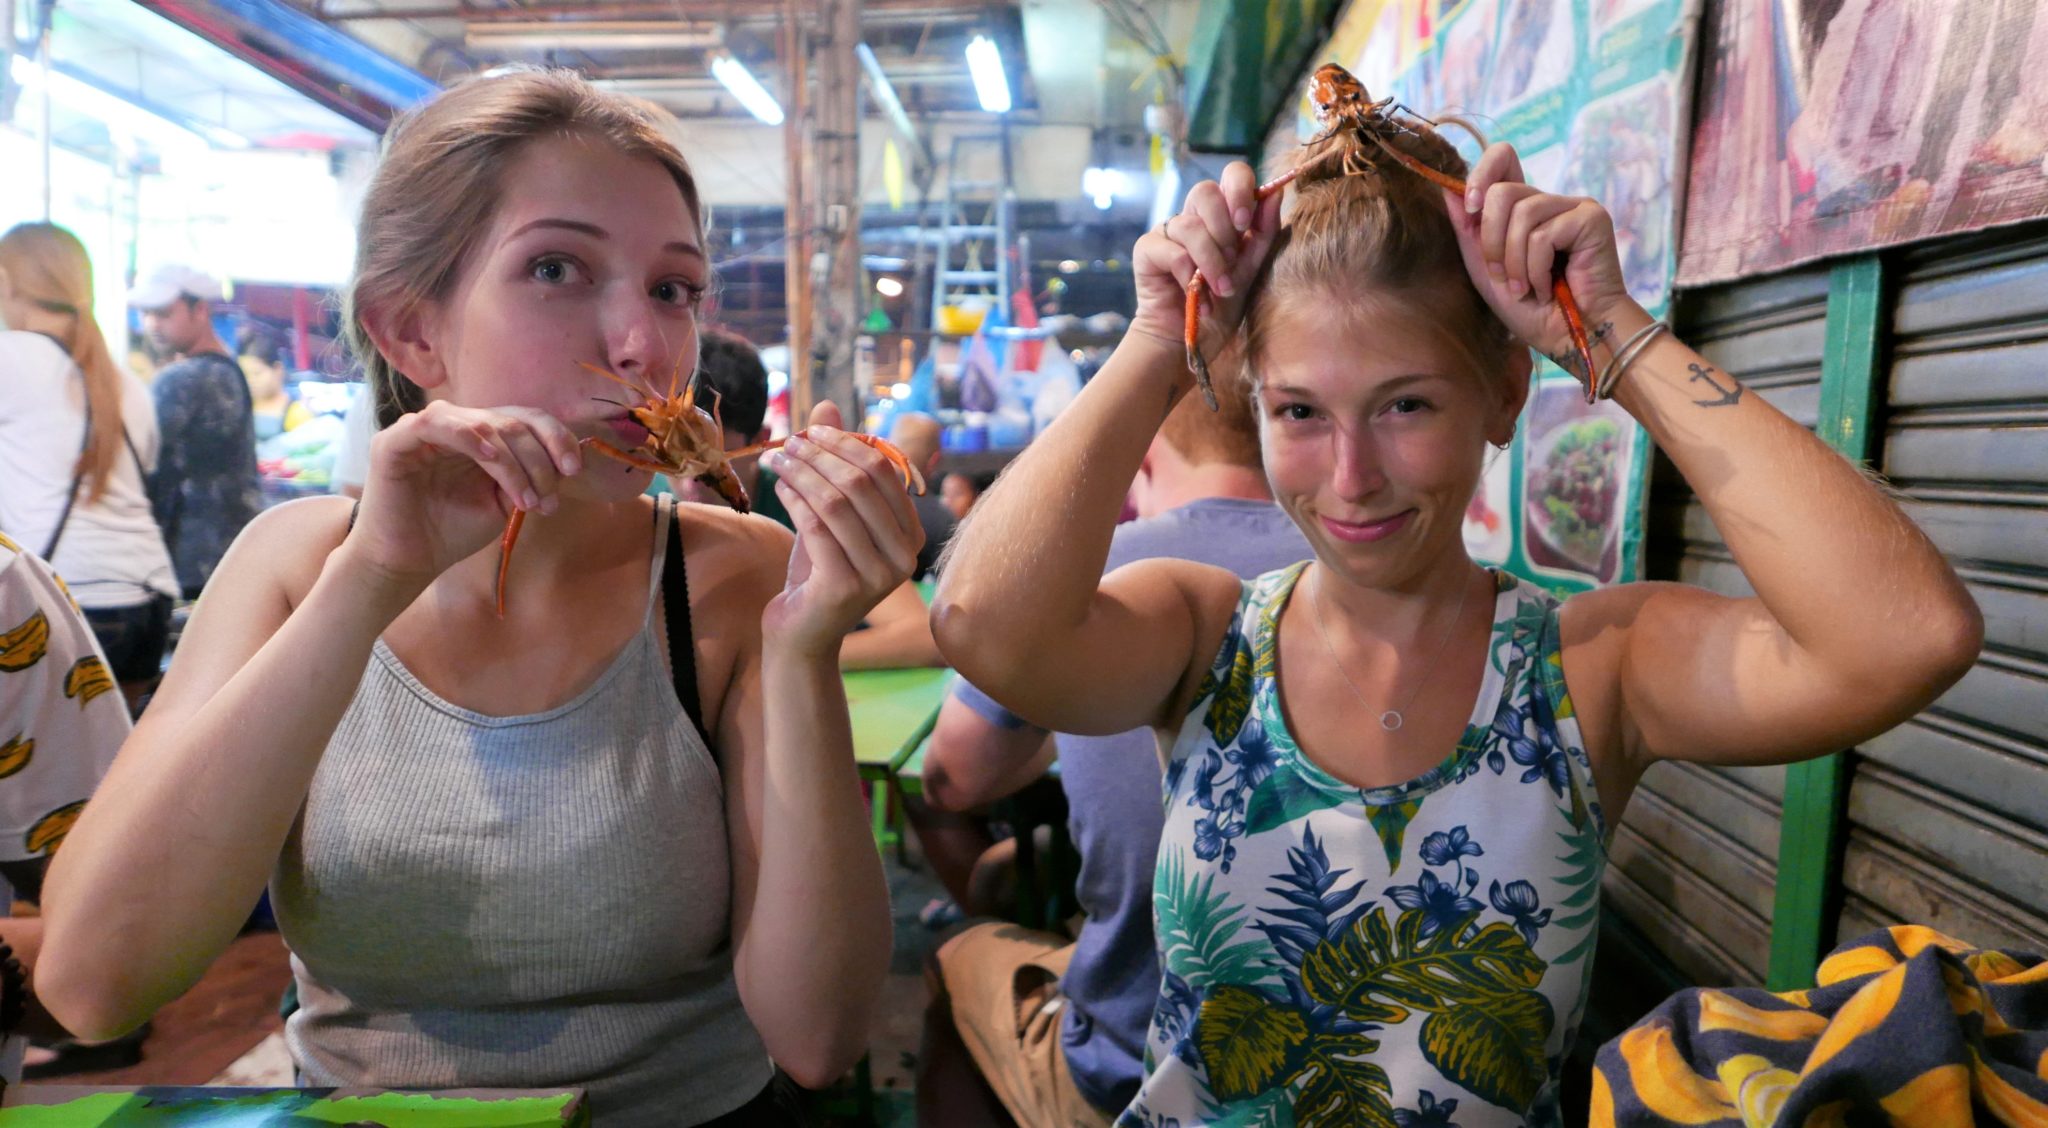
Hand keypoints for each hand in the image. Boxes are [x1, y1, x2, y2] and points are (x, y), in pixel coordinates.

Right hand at [346, 401, 582, 594]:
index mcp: (480, 437)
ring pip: (482, 422)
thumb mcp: (502, 503)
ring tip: (525, 498)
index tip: (575, 469)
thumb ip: (527, 479)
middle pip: (510, 420)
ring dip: (513, 460)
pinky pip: (436, 423)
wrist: (408, 562)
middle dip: (539, 459)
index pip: (524, 419)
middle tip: (549, 499)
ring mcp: (423, 430)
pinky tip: (491, 458)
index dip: (555, 438)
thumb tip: (564, 464)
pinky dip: (469, 436)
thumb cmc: (451, 532)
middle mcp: (454, 426)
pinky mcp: (395, 441)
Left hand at [760, 401, 923, 656]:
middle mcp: (905, 557)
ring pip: (836, 502)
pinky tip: (778, 487)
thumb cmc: (819, 570)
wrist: (802, 635)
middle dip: (820, 455)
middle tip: (787, 442)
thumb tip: (826, 406)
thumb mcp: (830, 513)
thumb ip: (835, 463)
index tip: (810, 430)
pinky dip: (794, 500)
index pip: (884, 470)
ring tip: (776, 459)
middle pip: (861, 483)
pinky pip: (816, 528)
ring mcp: (879, 575)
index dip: (846, 443)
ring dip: (801, 473)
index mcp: (912, 534)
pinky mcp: (846, 588)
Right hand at [1128, 161, 1285, 352]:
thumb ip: (1263, 234)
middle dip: (1224, 226)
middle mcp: (1193, 217)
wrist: (1191, 342)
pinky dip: (1190, 278)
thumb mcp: (1251, 271)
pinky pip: (1172, 252)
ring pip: (1190, 225)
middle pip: (1205, 190)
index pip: (1231, 176)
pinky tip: (1200, 300)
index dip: (1240, 190)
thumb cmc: (1222, 307)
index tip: (1245, 222)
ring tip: (1221, 289)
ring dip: (1211, 261)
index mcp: (1222, 215)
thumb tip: (1276, 194)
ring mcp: (1168, 232)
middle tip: (1232, 257)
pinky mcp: (1147, 250)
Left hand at [1446, 143, 1639, 374]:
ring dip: (1515, 261)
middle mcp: (1549, 201)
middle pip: (1502, 191)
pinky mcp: (1592, 218)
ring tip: (1525, 288)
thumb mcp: (1487, 270)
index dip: (1480, 174)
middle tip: (1503, 277)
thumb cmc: (1531, 310)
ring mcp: (1573, 206)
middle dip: (1492, 241)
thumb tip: (1447, 189)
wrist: (1569, 338)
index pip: (1503, 158)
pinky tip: (1548, 288)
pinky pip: (1544, 234)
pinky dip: (1536, 268)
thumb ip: (1469, 231)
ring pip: (1522, 213)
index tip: (1470, 207)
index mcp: (1524, 208)